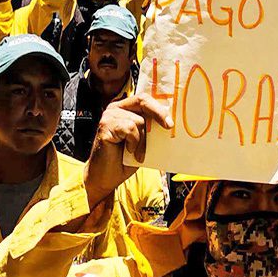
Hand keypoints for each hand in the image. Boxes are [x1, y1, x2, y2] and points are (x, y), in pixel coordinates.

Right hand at [84, 94, 171, 210]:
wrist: (106, 177)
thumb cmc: (123, 160)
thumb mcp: (142, 141)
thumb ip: (150, 128)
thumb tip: (170, 123)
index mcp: (125, 108)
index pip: (145, 99)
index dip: (160, 107)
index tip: (172, 120)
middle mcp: (116, 108)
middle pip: (143, 100)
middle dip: (159, 112)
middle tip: (169, 126)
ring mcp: (109, 116)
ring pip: (139, 120)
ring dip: (143, 140)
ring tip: (137, 152)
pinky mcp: (105, 126)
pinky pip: (130, 128)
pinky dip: (134, 142)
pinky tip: (129, 150)